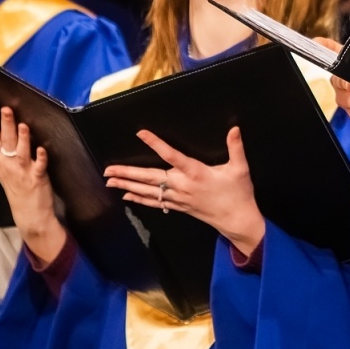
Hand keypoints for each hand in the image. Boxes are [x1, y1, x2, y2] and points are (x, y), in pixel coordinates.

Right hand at [0, 98, 64, 262]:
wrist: (28, 214)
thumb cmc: (17, 186)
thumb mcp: (3, 167)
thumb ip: (2, 148)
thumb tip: (0, 126)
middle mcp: (6, 163)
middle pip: (4, 140)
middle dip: (4, 124)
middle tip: (5, 109)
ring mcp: (21, 171)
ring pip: (21, 150)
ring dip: (23, 138)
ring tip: (23, 125)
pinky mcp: (36, 178)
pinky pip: (38, 165)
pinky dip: (40, 157)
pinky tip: (41, 149)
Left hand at [105, 128, 265, 256]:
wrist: (237, 220)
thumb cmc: (239, 193)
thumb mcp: (240, 168)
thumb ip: (236, 147)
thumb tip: (234, 129)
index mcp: (196, 173)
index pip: (171, 155)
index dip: (155, 144)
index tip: (141, 133)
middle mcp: (183, 185)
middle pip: (150, 177)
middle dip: (128, 173)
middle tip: (109, 170)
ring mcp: (179, 198)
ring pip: (148, 191)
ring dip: (128, 185)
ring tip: (110, 181)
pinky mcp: (179, 206)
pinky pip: (155, 203)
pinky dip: (140, 199)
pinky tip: (127, 196)